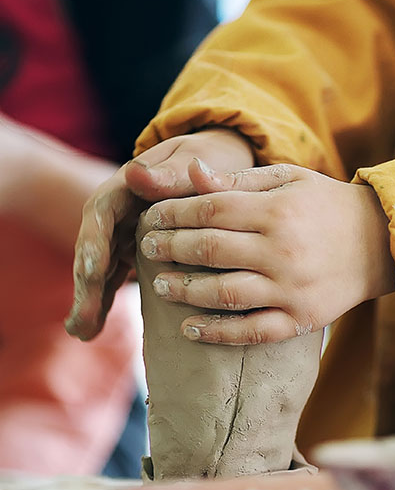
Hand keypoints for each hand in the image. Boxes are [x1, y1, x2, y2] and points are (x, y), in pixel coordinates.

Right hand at [65, 128, 254, 340]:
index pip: (102, 214)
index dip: (96, 242)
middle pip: (95, 247)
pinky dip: (102, 301)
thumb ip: (170, 172)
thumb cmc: (210, 157)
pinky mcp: (134, 251)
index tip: (92, 270)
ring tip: (82, 332)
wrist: (218, 160)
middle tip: (84, 317)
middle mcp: (120, 211)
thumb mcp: (195, 157)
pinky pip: (113, 277)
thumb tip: (137, 173)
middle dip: (87, 283)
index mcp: (128, 186)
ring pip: (100, 267)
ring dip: (90, 300)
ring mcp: (124, 233)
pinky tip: (88, 332)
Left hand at [138, 160, 394, 344]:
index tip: (151, 217)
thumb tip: (191, 174)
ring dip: (185, 291)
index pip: (209, 209)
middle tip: (149, 249)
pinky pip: (253, 330)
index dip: (173, 213)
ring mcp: (292, 289)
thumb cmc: (328, 206)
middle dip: (170, 248)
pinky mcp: (301, 319)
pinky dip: (219, 333)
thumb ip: (240, 180)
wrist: (381, 243)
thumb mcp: (290, 179)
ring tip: (161, 286)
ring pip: (225, 293)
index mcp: (277, 211)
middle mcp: (282, 250)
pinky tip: (191, 329)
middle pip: (210, 249)